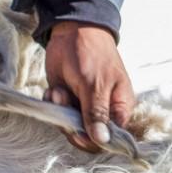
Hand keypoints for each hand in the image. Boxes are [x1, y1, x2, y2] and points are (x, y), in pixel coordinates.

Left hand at [43, 21, 134, 151]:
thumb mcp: (95, 85)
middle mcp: (102, 111)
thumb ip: (97, 113)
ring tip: (60, 91)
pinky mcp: (66, 100)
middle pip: (86, 136)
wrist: (71, 31)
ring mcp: (82, 106)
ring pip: (68, 125)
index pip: (110, 139)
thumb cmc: (91, 55)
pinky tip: (54, 88)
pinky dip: (52, 102)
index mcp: (119, 109)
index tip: (77, 131)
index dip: (92, 140)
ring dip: (60, 110)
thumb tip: (102, 141)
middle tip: (64, 102)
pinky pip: (56, 113)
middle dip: (70, 123)